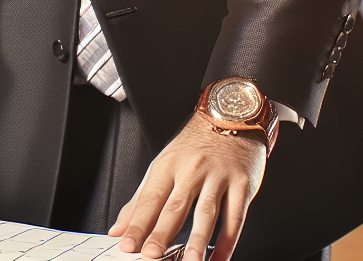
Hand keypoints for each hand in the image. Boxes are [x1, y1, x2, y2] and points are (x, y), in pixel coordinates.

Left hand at [109, 113, 266, 260]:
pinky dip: (229, 240)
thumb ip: (142, 198)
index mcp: (168, 164)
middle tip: (151, 255)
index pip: (149, 199)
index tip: (125, 244)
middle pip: (175, 206)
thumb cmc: (196, 143)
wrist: (230, 115)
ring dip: (198, 241)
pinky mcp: (241, 183)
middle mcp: (192, 169)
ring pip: (206, 212)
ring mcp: (218, 176)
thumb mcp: (165, 162)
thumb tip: (120, 227)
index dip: (137, 224)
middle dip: (162, 233)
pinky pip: (235, 216)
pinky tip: (220, 258)